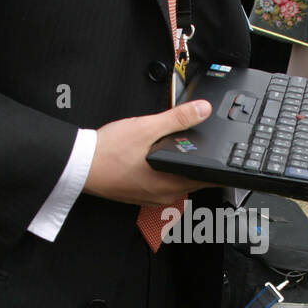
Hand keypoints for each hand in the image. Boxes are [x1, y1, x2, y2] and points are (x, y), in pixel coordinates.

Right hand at [83, 100, 218, 205]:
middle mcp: (163, 195)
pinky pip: (161, 187)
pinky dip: (166, 176)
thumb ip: (178, 119)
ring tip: (184, 155)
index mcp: (170, 182)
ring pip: (177, 185)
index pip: (206, 178)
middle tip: (207, 152)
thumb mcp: (147, 128)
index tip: (228, 162)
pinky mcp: (138, 195)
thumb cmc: (109, 151)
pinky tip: (159, 163)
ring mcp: (150, 197)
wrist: (79, 165)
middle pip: (193, 182)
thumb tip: (202, 110)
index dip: (219, 169)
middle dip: (201, 168)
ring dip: (183, 172)